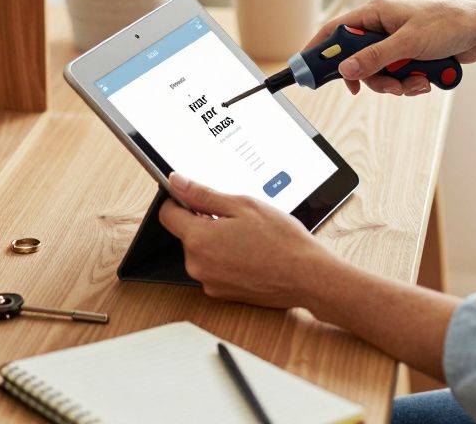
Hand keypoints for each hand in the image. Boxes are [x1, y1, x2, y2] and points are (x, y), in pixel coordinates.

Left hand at [158, 173, 338, 307]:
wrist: (307, 276)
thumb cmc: (281, 239)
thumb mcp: (243, 205)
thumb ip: (203, 194)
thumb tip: (176, 182)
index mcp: (199, 239)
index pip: (167, 214)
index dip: (180, 201)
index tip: (196, 198)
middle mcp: (197, 265)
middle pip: (186, 234)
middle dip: (205, 222)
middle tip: (237, 218)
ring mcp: (209, 282)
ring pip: (201, 252)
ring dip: (216, 241)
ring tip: (248, 238)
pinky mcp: (221, 294)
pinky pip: (214, 269)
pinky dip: (226, 259)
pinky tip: (250, 254)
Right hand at [305, 0, 475, 95]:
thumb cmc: (448, 24)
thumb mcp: (408, 43)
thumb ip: (375, 57)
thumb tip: (345, 70)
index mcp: (374, 13)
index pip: (334, 31)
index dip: (317, 49)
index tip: (303, 68)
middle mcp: (380, 27)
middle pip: (355, 60)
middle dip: (370, 78)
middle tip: (386, 85)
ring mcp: (393, 43)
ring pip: (375, 73)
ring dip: (393, 84)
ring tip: (415, 82)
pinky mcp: (406, 57)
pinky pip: (394, 77)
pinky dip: (407, 84)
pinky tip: (424, 80)